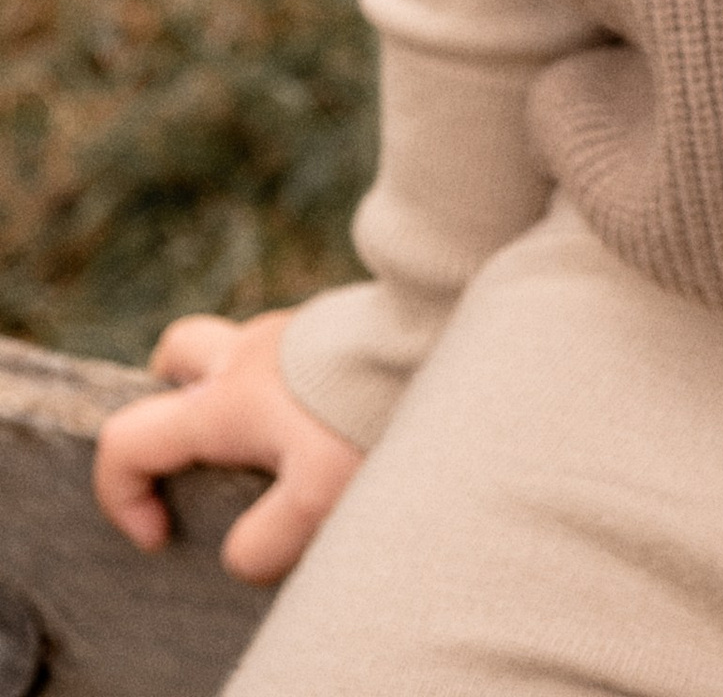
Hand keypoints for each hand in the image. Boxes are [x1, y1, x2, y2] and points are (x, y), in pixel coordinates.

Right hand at [92, 309, 364, 585]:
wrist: (439, 334)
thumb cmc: (370, 415)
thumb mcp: (316, 499)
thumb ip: (265, 542)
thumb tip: (242, 557)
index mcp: (223, 400)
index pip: (127, 439)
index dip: (122, 496)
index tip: (162, 533)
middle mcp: (245, 354)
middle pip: (172, 357)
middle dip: (166, 405)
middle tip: (197, 455)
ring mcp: (288, 331)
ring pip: (230, 345)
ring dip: (228, 391)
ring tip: (266, 445)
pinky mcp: (330, 325)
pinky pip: (284, 350)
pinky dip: (283, 384)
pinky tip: (322, 421)